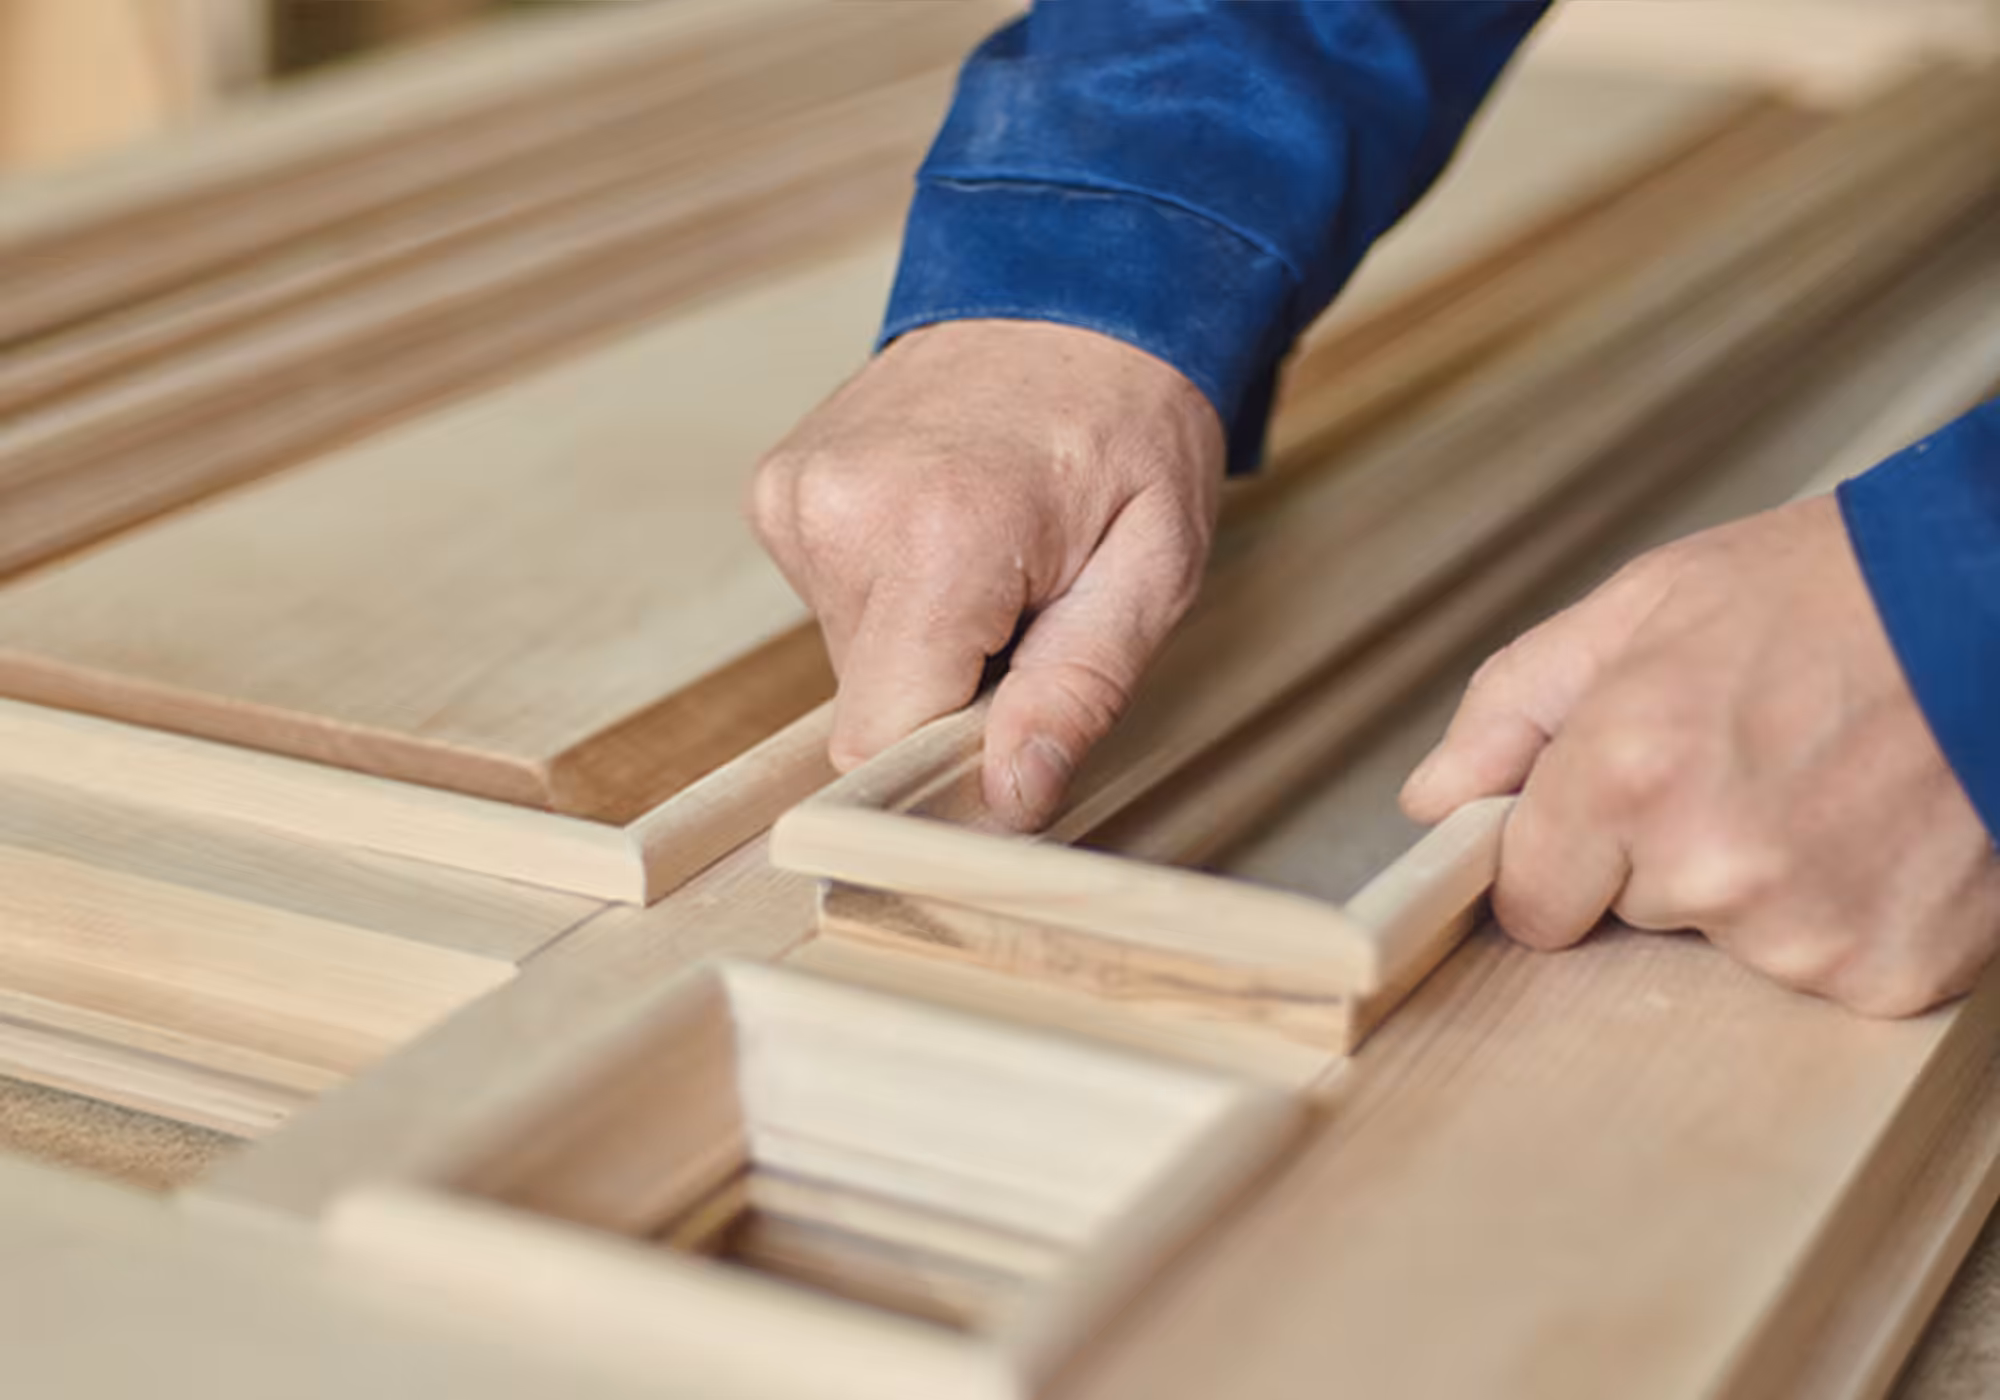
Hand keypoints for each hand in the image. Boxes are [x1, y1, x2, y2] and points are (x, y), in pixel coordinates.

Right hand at [749, 320, 1224, 828]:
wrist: (1073, 280)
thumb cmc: (1131, 422)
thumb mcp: (1154, 567)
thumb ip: (1078, 692)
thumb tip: (1009, 799)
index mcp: (936, 537)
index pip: (879, 741)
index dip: (941, 767)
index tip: (1003, 740)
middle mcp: (840, 513)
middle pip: (870, 702)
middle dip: (950, 689)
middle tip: (1025, 611)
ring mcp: (796, 494)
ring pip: (851, 655)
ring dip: (924, 636)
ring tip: (992, 554)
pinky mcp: (777, 488)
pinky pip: (832, 597)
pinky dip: (892, 589)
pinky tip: (946, 525)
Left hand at [1402, 495, 1999, 1016]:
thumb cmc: (1824, 593)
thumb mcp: (1640, 610)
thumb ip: (1512, 711)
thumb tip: (1433, 802)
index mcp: (1627, 772)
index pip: (1528, 901)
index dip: (1561, 857)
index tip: (1605, 818)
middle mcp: (1708, 866)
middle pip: (1632, 915)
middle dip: (1667, 854)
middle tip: (1750, 758)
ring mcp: (1806, 932)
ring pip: (1730, 946)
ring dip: (1764, 884)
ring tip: (1828, 784)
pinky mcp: (1891, 975)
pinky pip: (1824, 970)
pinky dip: (1847, 915)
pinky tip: (1880, 832)